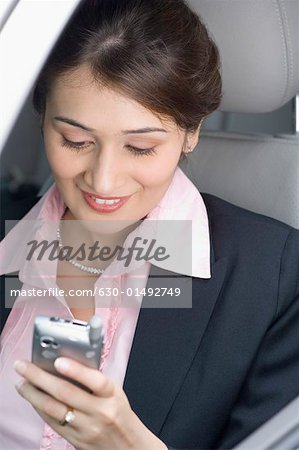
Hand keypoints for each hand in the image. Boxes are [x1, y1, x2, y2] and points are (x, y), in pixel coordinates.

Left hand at [14, 358, 166, 449]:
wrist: (128, 446)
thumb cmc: (119, 413)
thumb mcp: (115, 392)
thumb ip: (94, 380)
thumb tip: (66, 364)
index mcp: (112, 396)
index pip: (96, 381)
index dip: (76, 371)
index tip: (58, 361)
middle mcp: (100, 412)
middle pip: (66, 394)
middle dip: (40, 377)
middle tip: (23, 366)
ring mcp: (86, 428)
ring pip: (54, 409)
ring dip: (33, 394)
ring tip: (22, 382)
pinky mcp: (76, 440)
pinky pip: (53, 422)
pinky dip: (40, 408)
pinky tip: (33, 398)